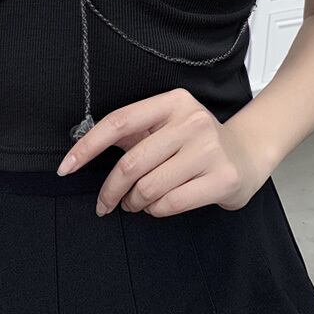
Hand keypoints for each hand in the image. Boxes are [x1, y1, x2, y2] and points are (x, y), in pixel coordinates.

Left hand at [56, 88, 276, 216]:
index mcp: (172, 102)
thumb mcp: (166, 126)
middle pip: (131, 163)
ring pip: (149, 187)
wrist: (248, 154)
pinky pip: (170, 204)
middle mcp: (191, 121)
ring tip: (136, 203)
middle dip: (111, 190)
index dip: (88, 146)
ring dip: (134, 202)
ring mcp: (209, 149)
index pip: (119, 122)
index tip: (66, 168)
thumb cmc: (196, 142)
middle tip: (106, 203)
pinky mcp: (222, 178)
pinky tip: (156, 207)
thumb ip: (132, 134)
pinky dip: (155, 211)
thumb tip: (84, 147)